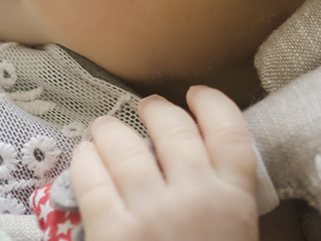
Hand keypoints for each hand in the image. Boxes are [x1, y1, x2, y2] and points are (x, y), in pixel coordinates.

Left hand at [70, 86, 258, 240]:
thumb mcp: (233, 238)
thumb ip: (224, 201)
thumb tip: (194, 163)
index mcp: (235, 199)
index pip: (230, 128)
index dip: (211, 103)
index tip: (195, 95)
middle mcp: (195, 194)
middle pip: (171, 125)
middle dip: (154, 109)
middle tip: (145, 111)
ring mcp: (151, 209)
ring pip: (124, 141)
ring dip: (111, 129)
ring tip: (105, 131)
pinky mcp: (112, 230)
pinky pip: (91, 174)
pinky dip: (85, 160)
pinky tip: (85, 159)